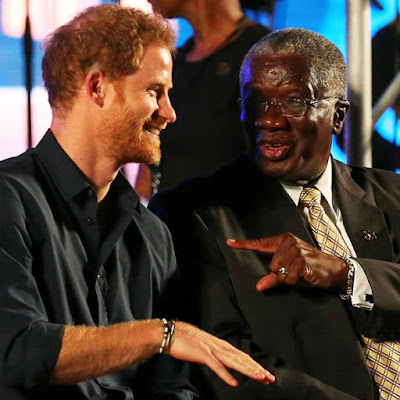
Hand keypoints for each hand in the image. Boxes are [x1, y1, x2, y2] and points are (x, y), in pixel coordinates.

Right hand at [168, 321, 274, 386]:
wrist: (173, 333)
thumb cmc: (188, 341)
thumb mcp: (207, 348)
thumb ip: (217, 355)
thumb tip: (227, 363)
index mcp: (221, 345)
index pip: (242, 356)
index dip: (254, 365)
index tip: (265, 374)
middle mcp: (219, 346)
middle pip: (242, 358)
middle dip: (257, 368)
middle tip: (270, 377)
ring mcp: (211, 350)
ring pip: (233, 361)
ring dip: (247, 370)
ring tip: (259, 377)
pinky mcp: (202, 354)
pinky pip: (216, 366)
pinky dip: (226, 374)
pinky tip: (234, 382)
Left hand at [226, 233, 348, 290]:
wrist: (335, 268)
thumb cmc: (310, 267)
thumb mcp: (290, 270)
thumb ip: (273, 276)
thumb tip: (259, 286)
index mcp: (283, 240)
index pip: (260, 243)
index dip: (243, 244)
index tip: (229, 243)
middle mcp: (289, 242)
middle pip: (272, 266)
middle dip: (283, 273)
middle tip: (297, 271)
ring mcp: (296, 251)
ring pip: (280, 273)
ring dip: (291, 278)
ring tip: (302, 273)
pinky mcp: (303, 262)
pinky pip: (290, 278)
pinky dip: (297, 281)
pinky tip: (307, 275)